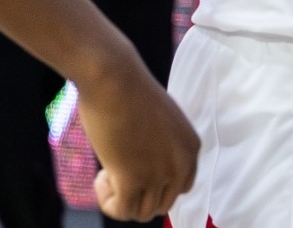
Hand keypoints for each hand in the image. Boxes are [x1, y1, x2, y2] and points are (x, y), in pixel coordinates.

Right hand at [77, 59, 198, 220]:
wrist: (115, 79)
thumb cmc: (130, 92)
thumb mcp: (159, 123)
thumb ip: (160, 145)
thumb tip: (143, 163)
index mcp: (191, 147)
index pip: (181, 187)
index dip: (155, 184)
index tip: (134, 168)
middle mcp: (181, 164)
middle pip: (163, 204)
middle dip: (139, 195)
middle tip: (117, 172)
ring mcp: (160, 173)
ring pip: (144, 213)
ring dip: (122, 200)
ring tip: (107, 174)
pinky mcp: (134, 179)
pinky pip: (123, 211)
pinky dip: (109, 202)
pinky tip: (101, 178)